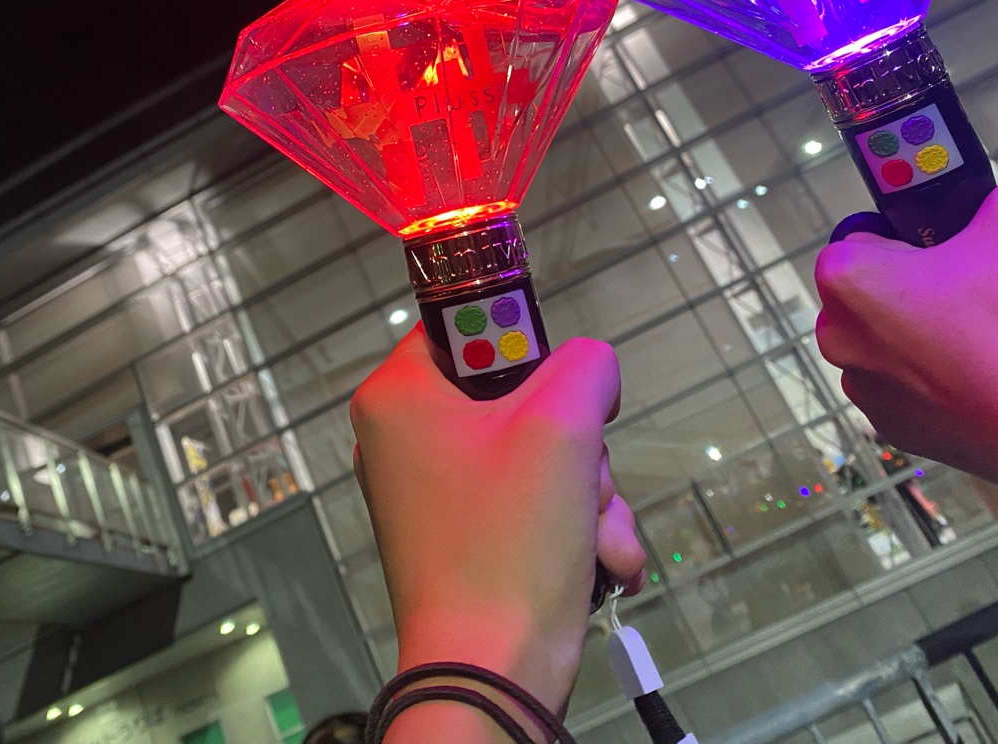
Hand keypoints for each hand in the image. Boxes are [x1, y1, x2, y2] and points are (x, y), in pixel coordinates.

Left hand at [350, 326, 646, 721]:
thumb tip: (591, 371)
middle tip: (585, 481)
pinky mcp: (464, 538)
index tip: (559, 391)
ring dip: (590, 493)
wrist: (490, 674)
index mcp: (398, 395)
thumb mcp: (562, 424)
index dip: (525, 349)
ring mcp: (434, 493)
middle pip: (518, 397)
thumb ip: (586, 366)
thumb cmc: (508, 539)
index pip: (466, 324)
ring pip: (540, 454)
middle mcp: (404, 437)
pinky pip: (532, 503)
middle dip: (578, 446)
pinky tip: (600, 561)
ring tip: (596, 539)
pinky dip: (574, 527)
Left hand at [815, 172, 997, 568]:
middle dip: (925, 281)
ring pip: (899, 340)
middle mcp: (841, 340)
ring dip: (939, 331)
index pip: (864, 232)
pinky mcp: (903, 434)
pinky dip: (953, 378)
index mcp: (848, 280)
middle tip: (989, 283)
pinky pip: (920, 387)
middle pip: (878, 289)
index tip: (958, 239)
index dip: (915, 229)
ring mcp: (869, 394)